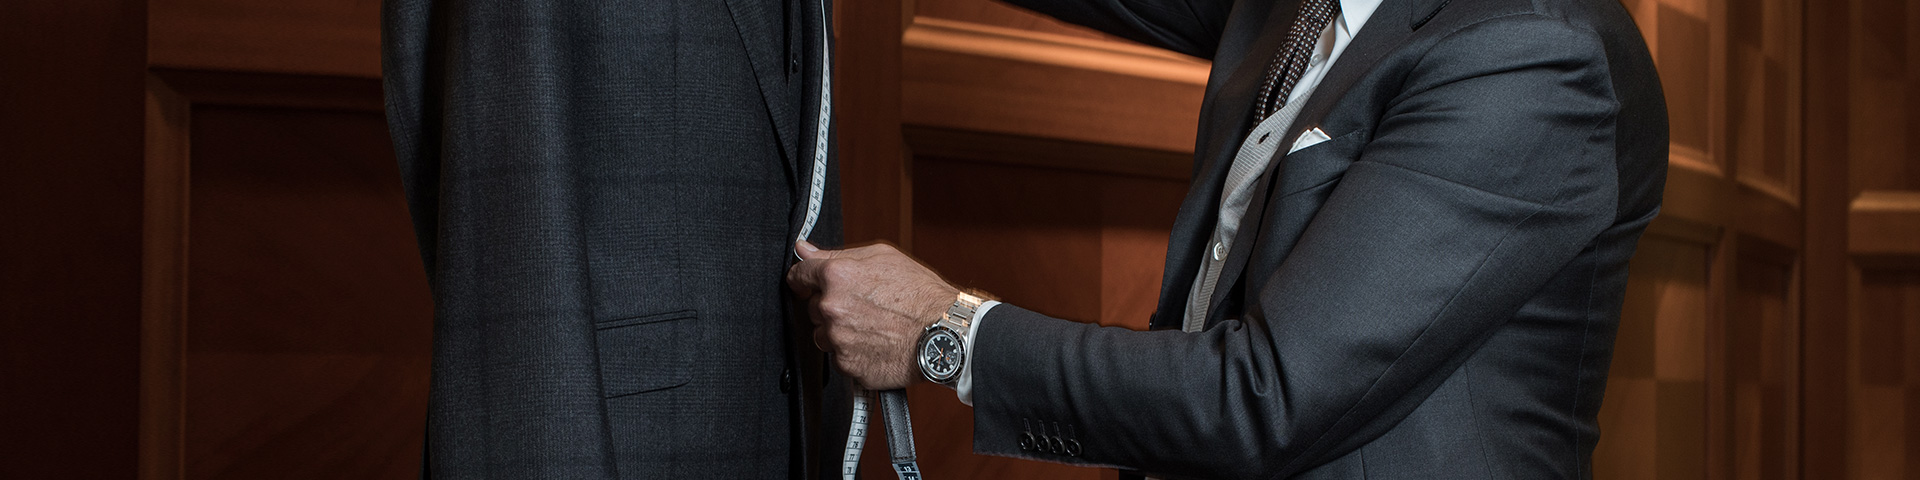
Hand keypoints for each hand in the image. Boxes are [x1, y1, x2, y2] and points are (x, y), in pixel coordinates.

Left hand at [786, 240, 959, 389]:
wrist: (943, 333)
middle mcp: (831, 308)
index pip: (798, 276)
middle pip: (812, 308)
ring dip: (840, 332)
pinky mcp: (847, 365)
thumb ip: (836, 254)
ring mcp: (838, 340)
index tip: (806, 284)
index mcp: (836, 276)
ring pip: (824, 335)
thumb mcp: (882, 257)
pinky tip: (876, 343)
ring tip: (872, 326)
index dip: (803, 279)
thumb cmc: (920, 294)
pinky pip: (840, 357)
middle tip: (863, 306)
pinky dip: (853, 352)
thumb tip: (804, 249)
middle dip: (831, 306)